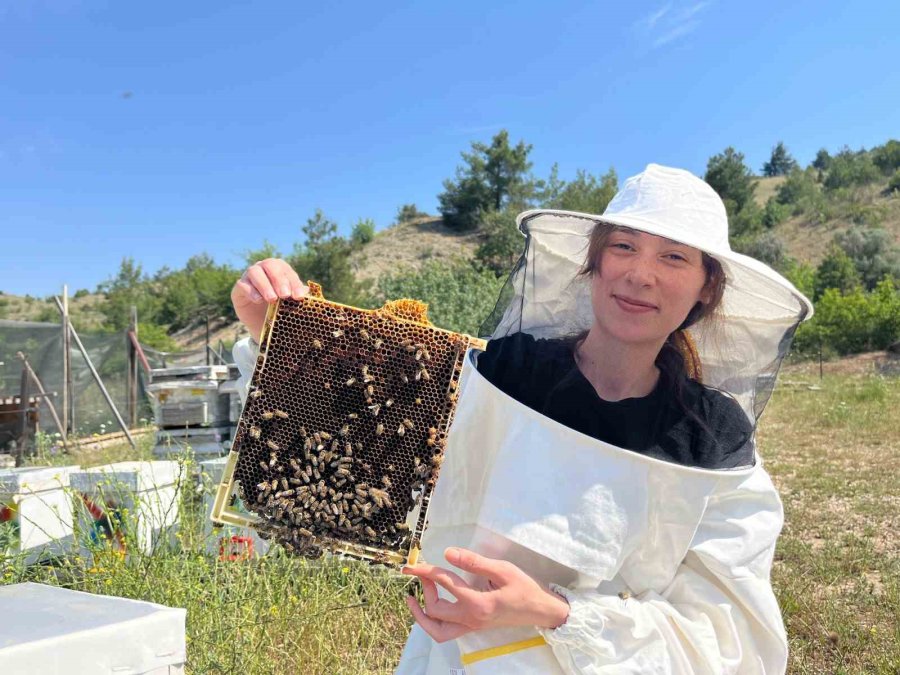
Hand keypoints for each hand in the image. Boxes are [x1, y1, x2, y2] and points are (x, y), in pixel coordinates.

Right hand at [232, 258, 308, 339]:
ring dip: (265, 285)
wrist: (263, 323)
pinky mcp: (238, 288)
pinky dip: (251, 291)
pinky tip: (258, 300)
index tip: (299, 296)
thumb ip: (297, 295)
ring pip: (255, 272)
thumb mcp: (291, 303)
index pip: (287, 271)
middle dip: (279, 280)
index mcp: (279, 269)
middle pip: (270, 265)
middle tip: (285, 295)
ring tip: (272, 299)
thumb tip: (306, 290)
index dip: (294, 283)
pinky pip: (242, 285)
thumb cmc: (280, 309)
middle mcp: (263, 268)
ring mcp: (249, 276)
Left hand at [402, 547, 568, 642]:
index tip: (413, 564)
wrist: (540, 611)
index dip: (426, 571)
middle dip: (424, 590)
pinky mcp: (474, 627)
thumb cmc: (524, 588)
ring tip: (414, 599)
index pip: (444, 584)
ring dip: (421, 616)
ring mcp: (472, 626)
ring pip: (437, 631)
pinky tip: (431, 607)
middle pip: (435, 610)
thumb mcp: (503, 569)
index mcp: (477, 603)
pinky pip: (446, 632)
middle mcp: (471, 619)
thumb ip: (474, 562)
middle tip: (422, 573)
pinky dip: (433, 622)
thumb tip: (448, 553)